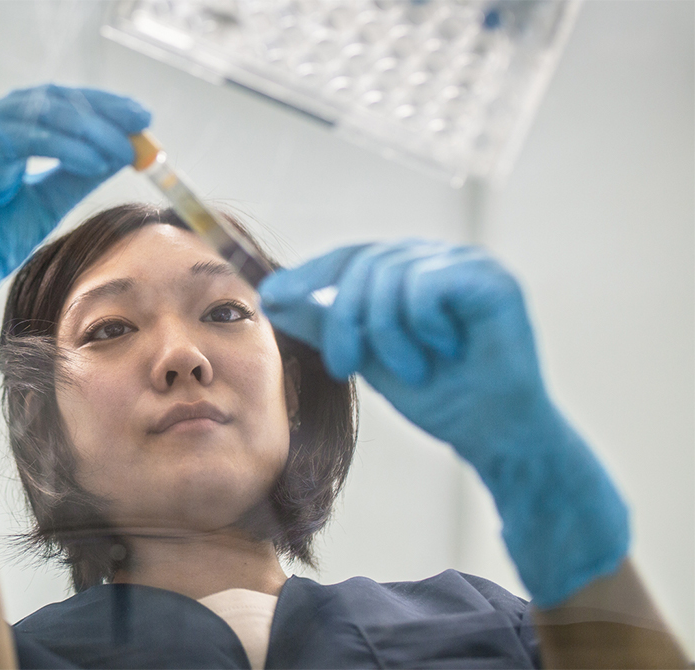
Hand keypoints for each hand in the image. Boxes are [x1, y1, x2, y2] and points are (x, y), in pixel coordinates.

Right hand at [0, 85, 150, 391]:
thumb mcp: (47, 202)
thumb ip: (79, 172)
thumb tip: (124, 147)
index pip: (50, 103)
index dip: (97, 106)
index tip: (138, 117)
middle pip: (48, 100)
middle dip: (101, 110)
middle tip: (141, 121)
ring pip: (41, 115)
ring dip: (90, 130)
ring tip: (123, 149)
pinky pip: (26, 139)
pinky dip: (66, 147)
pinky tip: (96, 161)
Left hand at [259, 240, 627, 606]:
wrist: (490, 434)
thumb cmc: (439, 395)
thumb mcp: (367, 355)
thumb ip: (328, 322)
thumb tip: (273, 294)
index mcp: (411, 270)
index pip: (350, 257)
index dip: (310, 276)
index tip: (272, 299)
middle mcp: (438, 258)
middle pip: (362, 262)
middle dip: (343, 318)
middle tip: (344, 364)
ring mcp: (467, 263)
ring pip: (389, 273)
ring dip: (385, 332)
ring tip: (410, 368)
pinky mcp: (490, 278)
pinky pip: (426, 284)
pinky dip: (422, 324)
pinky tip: (445, 349)